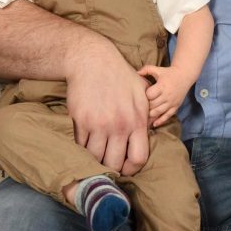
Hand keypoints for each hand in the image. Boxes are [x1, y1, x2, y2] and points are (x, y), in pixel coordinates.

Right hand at [66, 45, 150, 175]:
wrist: (94, 61)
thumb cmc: (121, 77)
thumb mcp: (143, 94)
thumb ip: (147, 115)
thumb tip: (150, 131)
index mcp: (138, 120)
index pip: (139, 157)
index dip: (131, 168)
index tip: (124, 167)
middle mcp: (119, 125)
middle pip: (114, 163)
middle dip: (110, 168)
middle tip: (107, 163)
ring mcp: (99, 123)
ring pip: (94, 157)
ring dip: (94, 159)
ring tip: (95, 154)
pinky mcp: (81, 120)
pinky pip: (80, 145)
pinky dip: (82, 147)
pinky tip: (85, 142)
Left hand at [138, 65, 190, 127]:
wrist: (184, 75)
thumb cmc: (169, 73)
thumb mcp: (157, 69)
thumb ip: (146, 70)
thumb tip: (136, 73)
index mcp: (162, 86)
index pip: (149, 95)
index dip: (144, 96)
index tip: (141, 96)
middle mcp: (167, 95)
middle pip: (153, 105)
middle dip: (146, 106)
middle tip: (140, 107)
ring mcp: (172, 102)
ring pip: (158, 112)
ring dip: (150, 115)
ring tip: (144, 117)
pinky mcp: (175, 106)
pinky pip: (167, 116)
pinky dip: (160, 121)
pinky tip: (154, 124)